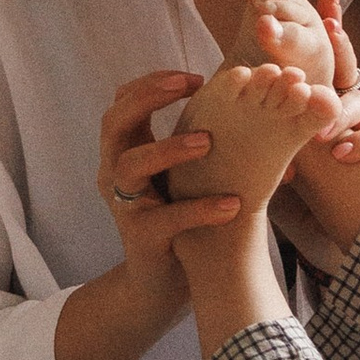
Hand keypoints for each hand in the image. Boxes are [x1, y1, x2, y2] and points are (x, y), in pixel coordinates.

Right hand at [94, 67, 241, 260]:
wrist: (161, 282)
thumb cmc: (177, 215)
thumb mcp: (179, 171)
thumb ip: (194, 137)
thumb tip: (246, 98)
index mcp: (124, 150)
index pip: (123, 100)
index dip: (153, 82)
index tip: (196, 77)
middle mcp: (114, 172)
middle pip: (113, 122)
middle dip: (147, 98)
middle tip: (188, 86)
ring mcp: (124, 205)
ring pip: (130, 166)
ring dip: (168, 148)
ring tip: (207, 142)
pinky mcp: (142, 238)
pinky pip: (167, 218)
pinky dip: (200, 209)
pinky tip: (232, 205)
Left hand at [280, 0, 359, 270]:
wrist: (326, 193)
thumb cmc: (292, 154)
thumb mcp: (272, 124)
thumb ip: (263, 95)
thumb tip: (233, 65)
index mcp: (319, 86)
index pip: (324, 49)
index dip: (329, 21)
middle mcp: (344, 95)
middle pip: (348, 65)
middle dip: (340, 46)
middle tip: (329, 30)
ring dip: (342, 111)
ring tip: (321, 125)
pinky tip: (340, 152)